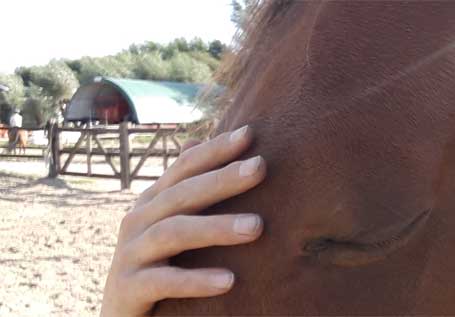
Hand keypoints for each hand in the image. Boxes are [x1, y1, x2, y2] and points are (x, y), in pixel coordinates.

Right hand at [100, 125, 265, 316]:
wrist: (120, 314)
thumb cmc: (155, 263)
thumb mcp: (168, 223)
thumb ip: (183, 189)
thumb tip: (195, 142)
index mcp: (152, 202)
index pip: (185, 168)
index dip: (214, 150)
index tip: (250, 133)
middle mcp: (137, 221)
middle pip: (182, 194)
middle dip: (222, 179)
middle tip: (261, 167)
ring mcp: (130, 255)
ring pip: (175, 233)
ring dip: (216, 228)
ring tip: (258, 226)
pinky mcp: (129, 289)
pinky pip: (164, 282)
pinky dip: (196, 280)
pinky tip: (229, 281)